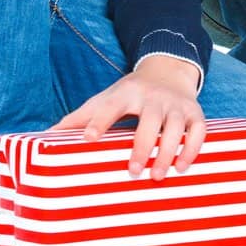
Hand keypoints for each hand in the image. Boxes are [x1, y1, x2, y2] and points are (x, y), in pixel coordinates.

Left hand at [51, 55, 203, 179]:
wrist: (168, 70)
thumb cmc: (130, 93)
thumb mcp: (105, 98)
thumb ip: (80, 117)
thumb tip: (47, 135)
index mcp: (126, 93)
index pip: (110, 106)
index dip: (99, 121)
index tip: (88, 139)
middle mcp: (153, 97)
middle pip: (149, 122)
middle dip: (141, 147)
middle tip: (133, 172)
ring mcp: (176, 104)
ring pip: (175, 128)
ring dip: (168, 152)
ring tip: (158, 175)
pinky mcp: (194, 112)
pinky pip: (198, 131)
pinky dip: (193, 149)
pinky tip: (182, 166)